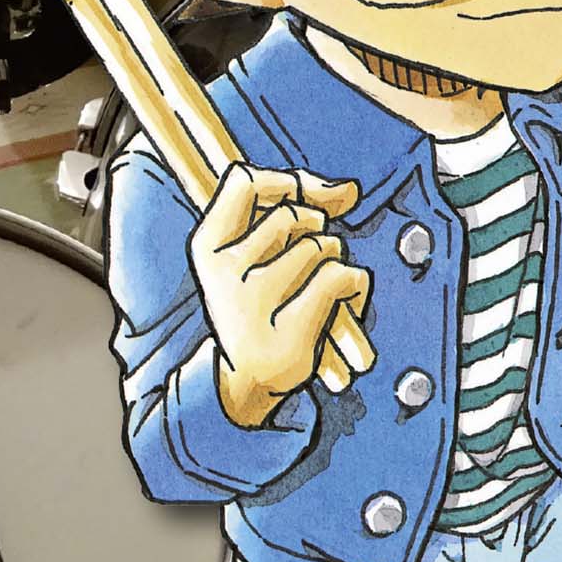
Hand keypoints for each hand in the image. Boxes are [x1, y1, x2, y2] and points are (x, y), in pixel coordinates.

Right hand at [190, 163, 370, 428]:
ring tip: (320, 287)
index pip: (245, 181)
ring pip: (322, 246)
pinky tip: (343, 300)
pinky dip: (354, 284)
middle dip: (314, 231)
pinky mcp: (289, 331)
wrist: (245, 379)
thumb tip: (347, 190)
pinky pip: (341, 277)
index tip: (303, 204)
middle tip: (306, 264)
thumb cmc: (257, 302)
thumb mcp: (254, 250)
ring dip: (334, 260)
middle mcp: (225, 272)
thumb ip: (294, 205)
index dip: (285, 184)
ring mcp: (254, 304)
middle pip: (295, 215)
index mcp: (207, 245)